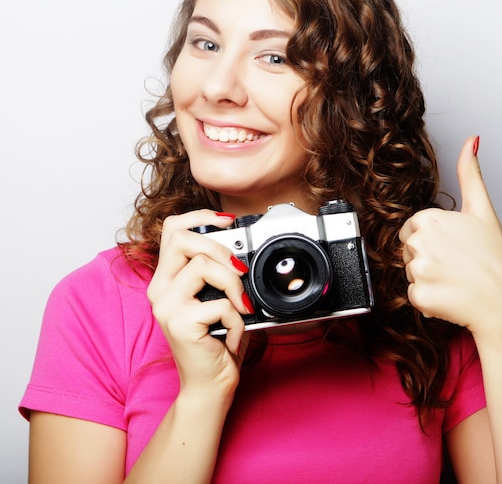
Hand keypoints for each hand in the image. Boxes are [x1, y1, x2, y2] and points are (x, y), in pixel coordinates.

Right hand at [147, 210, 251, 395]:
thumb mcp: (216, 298)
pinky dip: (236, 319)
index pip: (172, 228)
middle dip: (220, 247)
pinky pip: (219, 304)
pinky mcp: (179, 324)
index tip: (229, 220)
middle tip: (239, 269)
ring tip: (241, 307)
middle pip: (182, 238)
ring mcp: (166, 306)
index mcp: (167, 278)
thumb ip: (218, 272)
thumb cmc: (216, 341)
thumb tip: (243, 246)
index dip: (201, 216)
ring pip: (202, 265)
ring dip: (233, 284)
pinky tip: (231, 335)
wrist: (210, 385)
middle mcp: (159, 289)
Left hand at [399, 136, 501, 336]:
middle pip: (408, 252)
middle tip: (457, 265)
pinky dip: (430, 302)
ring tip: (456, 281)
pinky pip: (415, 298)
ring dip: (429, 281)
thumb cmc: (496, 258)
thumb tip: (471, 141)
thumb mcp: (482, 210)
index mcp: (428, 219)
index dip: (433, 241)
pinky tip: (451, 297)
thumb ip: (470, 174)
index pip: (412, 231)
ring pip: (411, 275)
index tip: (454, 248)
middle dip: (428, 260)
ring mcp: (419, 269)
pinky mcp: (420, 296)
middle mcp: (419, 241)